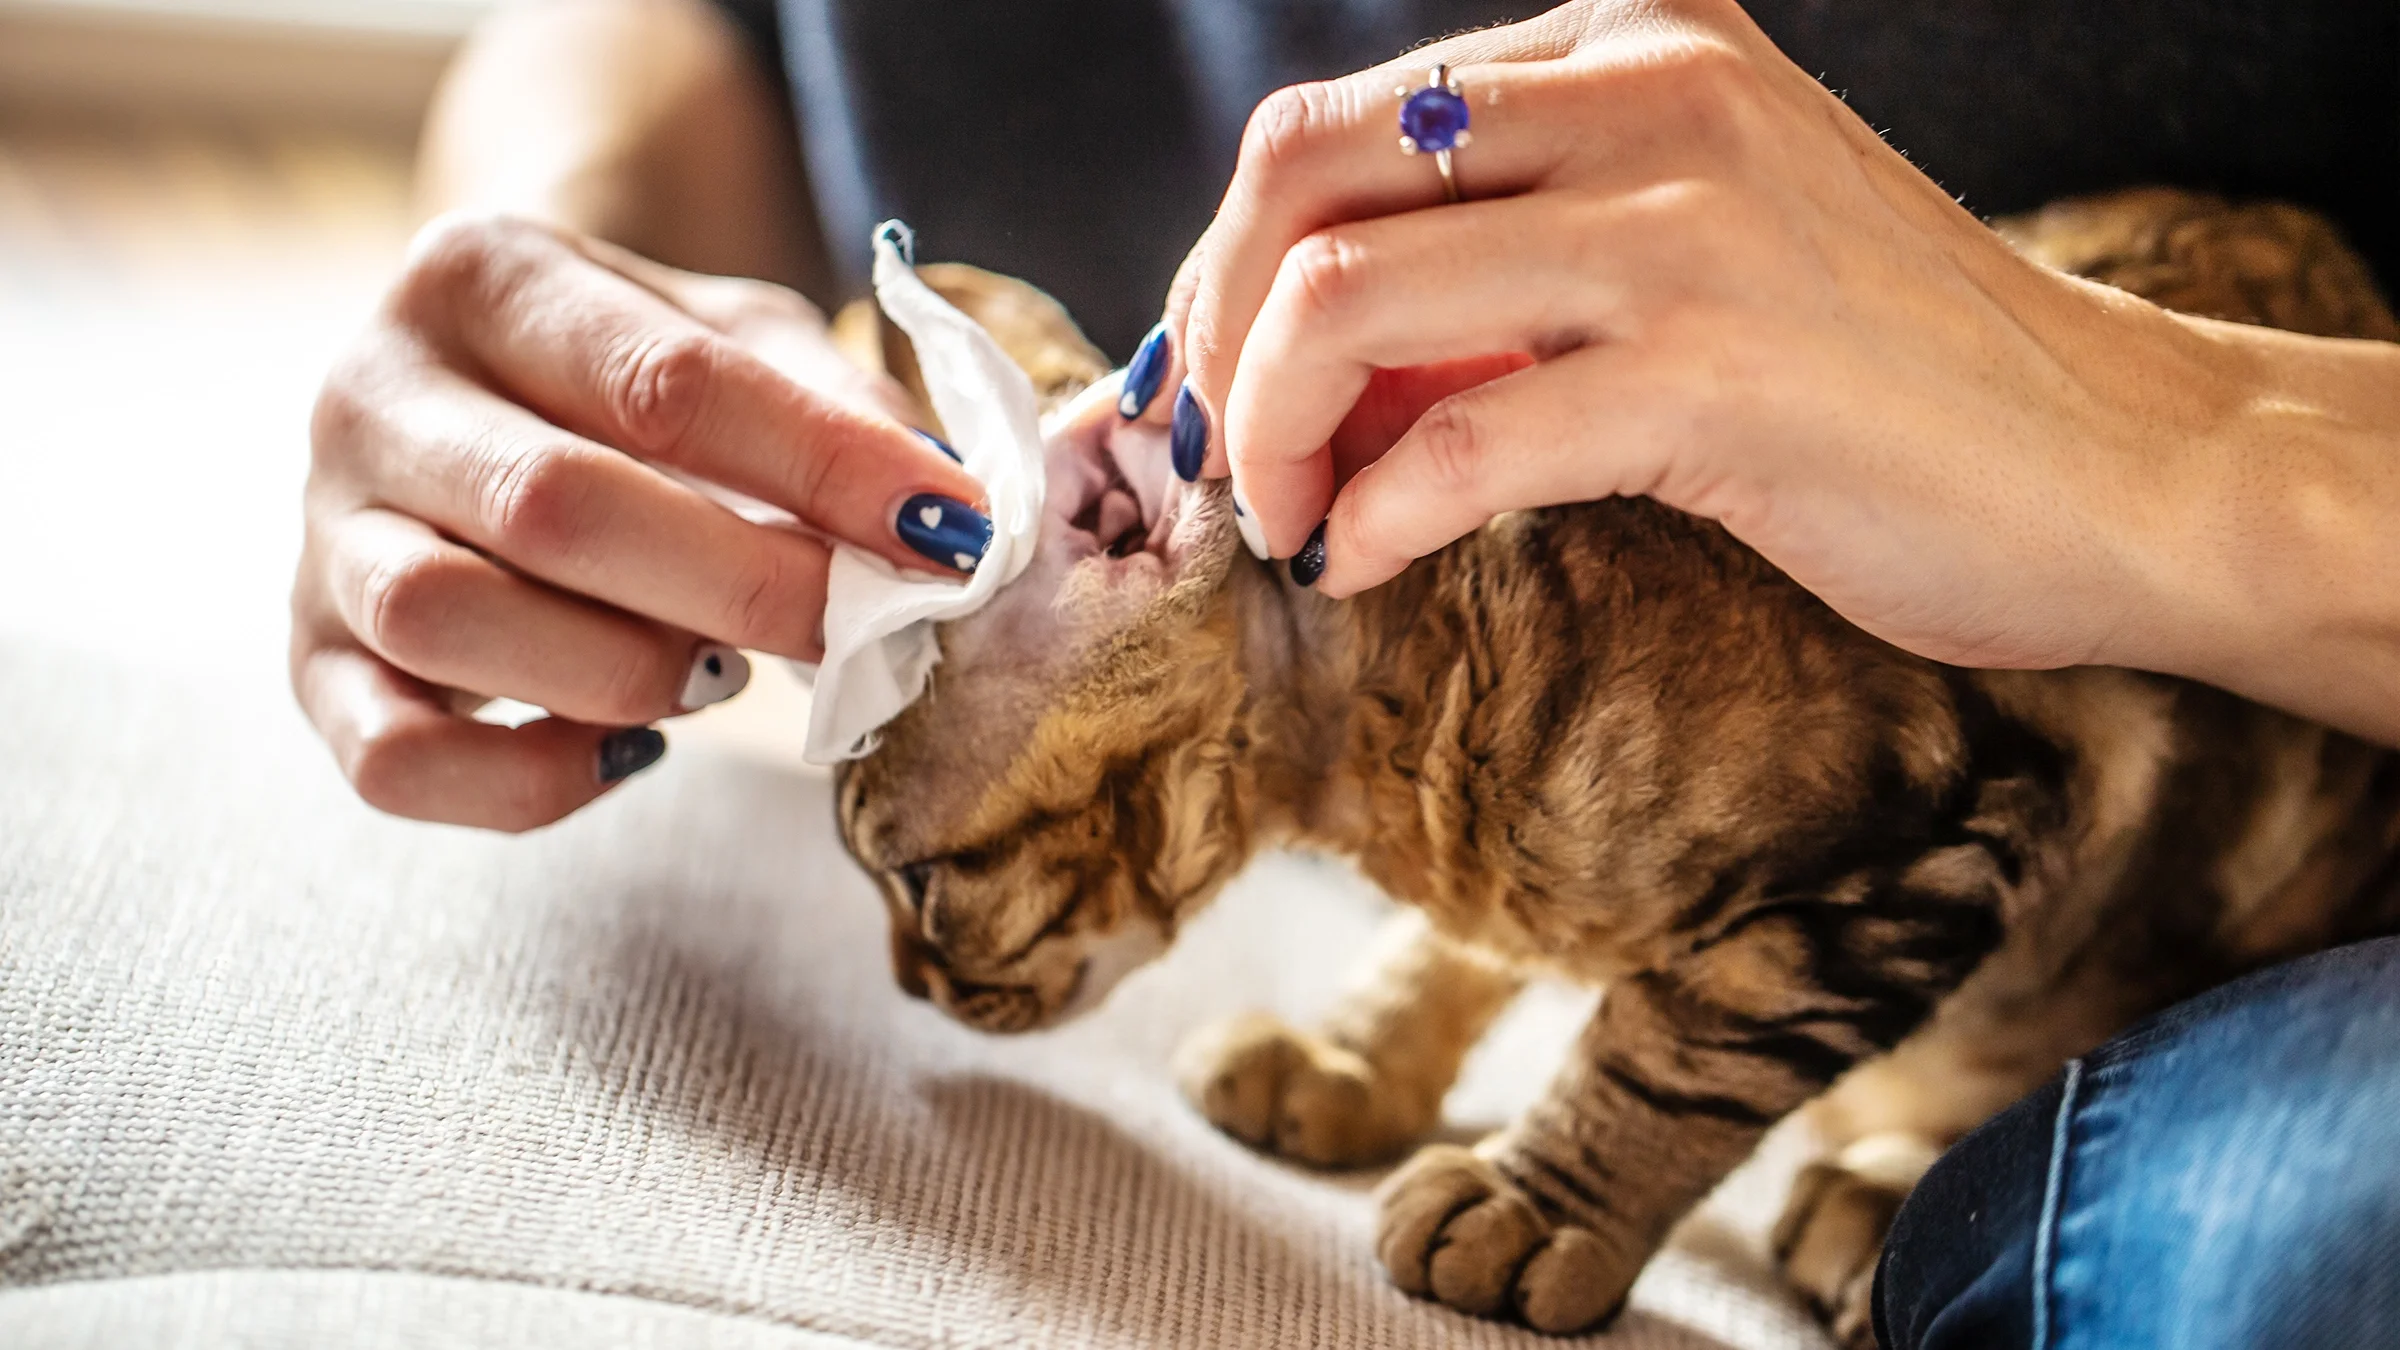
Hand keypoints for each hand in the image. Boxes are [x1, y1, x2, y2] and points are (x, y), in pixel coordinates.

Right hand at [294, 214, 989, 830]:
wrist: (492, 390)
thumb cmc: (639, 373)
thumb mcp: (746, 338)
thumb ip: (840, 412)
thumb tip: (950, 521)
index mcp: (484, 275)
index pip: (665, 380)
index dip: (823, 468)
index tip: (948, 532)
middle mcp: (371, 391)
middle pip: (554, 504)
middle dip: (742, 584)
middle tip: (855, 625)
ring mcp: (325, 532)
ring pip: (448, 620)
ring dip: (623, 667)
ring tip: (719, 672)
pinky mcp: (312, 663)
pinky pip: (395, 757)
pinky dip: (529, 780)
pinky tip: (631, 749)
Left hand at [1158, 0, 2230, 677]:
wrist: (2116, 462)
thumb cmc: (1889, 374)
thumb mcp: (1693, 238)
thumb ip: (1521, 248)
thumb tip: (1307, 344)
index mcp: (1628, 46)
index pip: (1330, 126)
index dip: (1224, 270)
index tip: (1206, 385)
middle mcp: (1646, 96)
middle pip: (1298, 176)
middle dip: (1211, 335)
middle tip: (1216, 457)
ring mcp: (1681, 228)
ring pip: (1343, 296)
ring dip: (1268, 433)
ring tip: (1286, 518)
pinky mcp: (1711, 374)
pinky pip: (1453, 445)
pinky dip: (1371, 520)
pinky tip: (1368, 564)